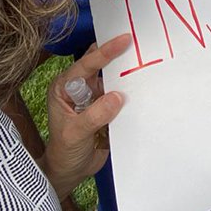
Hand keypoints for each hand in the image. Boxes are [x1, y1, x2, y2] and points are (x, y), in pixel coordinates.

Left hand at [41, 33, 130, 199]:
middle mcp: (79, 88)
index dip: (105, 52)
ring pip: (112, 77)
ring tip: (146, 57)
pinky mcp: (106, 107)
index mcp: (64, 88)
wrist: (71, 171)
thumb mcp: (75, 134)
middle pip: (99, 64)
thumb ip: (94, 115)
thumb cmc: (65, 152)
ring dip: (126, 70)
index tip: (123, 40)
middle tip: (138, 39)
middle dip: (117, 52)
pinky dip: (132, 88)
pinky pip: (121, 93)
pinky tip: (145, 82)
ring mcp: (94, 97)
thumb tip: (117, 96)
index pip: (85, 65)